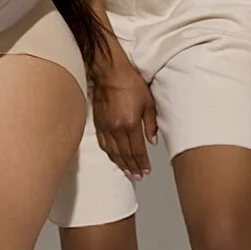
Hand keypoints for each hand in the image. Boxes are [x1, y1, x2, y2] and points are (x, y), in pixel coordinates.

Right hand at [88, 50, 159, 178]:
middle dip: (133, 167)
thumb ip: (151, 124)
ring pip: (113, 152)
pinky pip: (103, 144)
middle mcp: (116, 129)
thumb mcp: (148, 102)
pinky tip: (114, 158)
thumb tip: (152, 141)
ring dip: (121, 164)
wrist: (110, 73)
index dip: (142, 162)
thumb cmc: (131, 83)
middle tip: (138, 176)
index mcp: (130, 124)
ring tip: (128, 172)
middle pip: (125, 154)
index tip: (146, 170)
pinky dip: (109, 154)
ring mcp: (105, 127)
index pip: (137, 150)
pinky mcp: (98, 123)